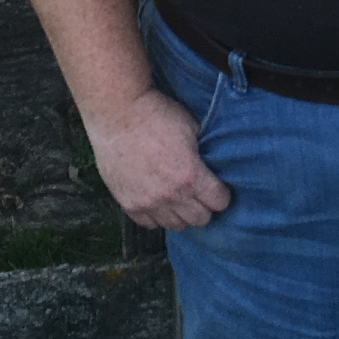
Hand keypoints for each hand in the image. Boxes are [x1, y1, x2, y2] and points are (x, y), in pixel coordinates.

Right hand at [86, 88, 231, 230]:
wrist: (118, 113)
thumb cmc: (157, 114)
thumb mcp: (192, 128)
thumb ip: (202, 153)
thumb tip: (209, 165)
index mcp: (191, 176)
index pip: (219, 202)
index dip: (221, 194)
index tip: (217, 187)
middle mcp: (172, 196)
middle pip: (200, 219)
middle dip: (204, 206)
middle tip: (198, 193)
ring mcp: (148, 203)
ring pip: (176, 226)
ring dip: (181, 213)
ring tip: (177, 198)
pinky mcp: (128, 204)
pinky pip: (149, 224)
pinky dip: (156, 215)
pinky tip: (156, 200)